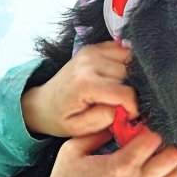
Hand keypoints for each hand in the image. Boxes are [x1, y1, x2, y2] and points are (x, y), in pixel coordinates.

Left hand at [21, 42, 137, 137]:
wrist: (43, 102)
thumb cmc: (61, 118)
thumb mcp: (79, 128)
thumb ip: (105, 119)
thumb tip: (125, 108)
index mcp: (85, 83)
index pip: (126, 93)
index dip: (133, 108)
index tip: (129, 117)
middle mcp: (90, 62)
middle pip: (130, 76)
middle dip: (133, 93)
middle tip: (124, 107)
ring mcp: (93, 51)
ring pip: (130, 61)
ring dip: (132, 78)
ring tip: (121, 92)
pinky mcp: (96, 47)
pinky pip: (123, 51)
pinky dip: (127, 64)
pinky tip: (121, 78)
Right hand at [46, 128, 176, 176]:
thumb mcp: (73, 149)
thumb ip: (96, 132)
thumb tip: (115, 120)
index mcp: (121, 164)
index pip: (152, 139)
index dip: (149, 128)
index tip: (140, 126)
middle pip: (172, 156)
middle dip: (165, 142)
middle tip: (152, 139)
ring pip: (174, 173)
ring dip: (169, 160)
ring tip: (155, 154)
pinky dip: (165, 176)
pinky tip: (153, 170)